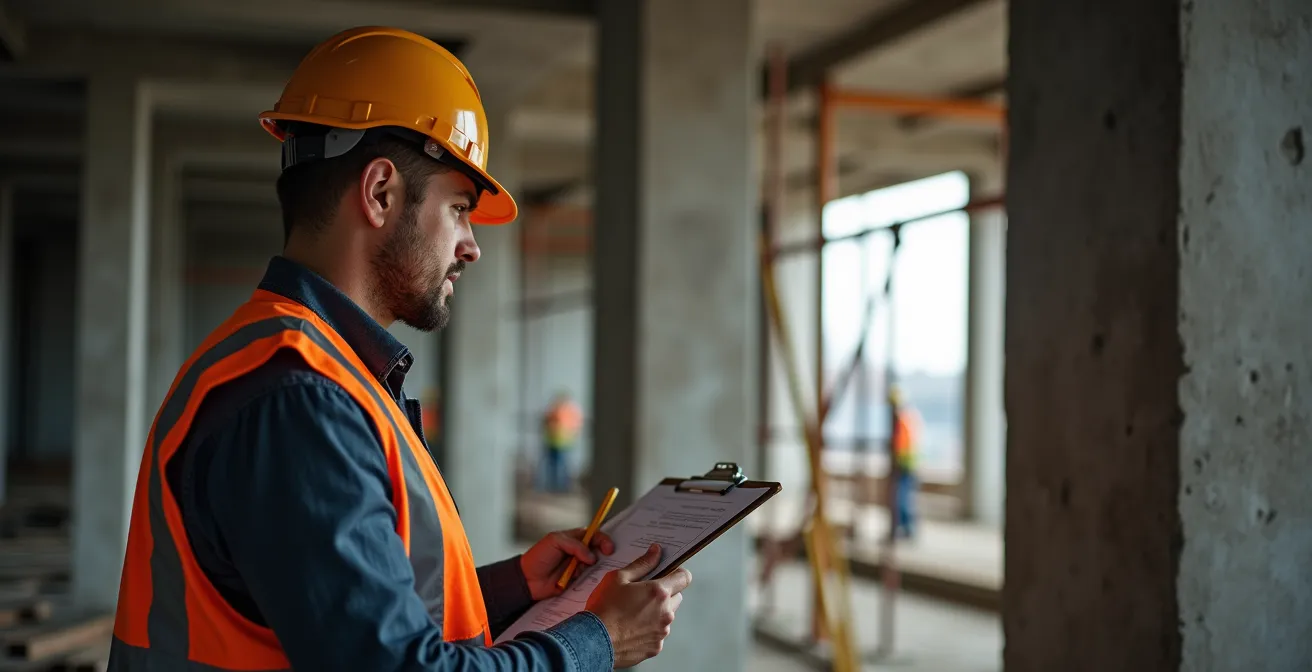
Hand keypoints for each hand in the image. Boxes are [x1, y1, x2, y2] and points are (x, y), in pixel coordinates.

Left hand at [520, 528, 615, 599]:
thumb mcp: (555, 542)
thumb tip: (592, 557)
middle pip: (597, 550)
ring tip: (582, 569)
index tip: (608, 548)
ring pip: (594, 565)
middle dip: (603, 553)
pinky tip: (581, 578)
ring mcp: (578, 566)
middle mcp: (578, 551)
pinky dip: (589, 579)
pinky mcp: (576, 580)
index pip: (593, 535)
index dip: (603, 539)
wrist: (527, 579)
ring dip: (594, 567)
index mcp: (573, 539)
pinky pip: (588, 579)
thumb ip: (575, 545)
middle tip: (606, 558)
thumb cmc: (538, 557)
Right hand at [584, 543, 691, 667]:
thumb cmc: (604, 608)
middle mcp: (666, 613)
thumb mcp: (618, 578)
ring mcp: (661, 632)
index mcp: (659, 592)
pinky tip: (630, 629)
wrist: (594, 641)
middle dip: (664, 594)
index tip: (667, 574)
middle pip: (676, 598)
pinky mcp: (654, 648)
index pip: (684, 577)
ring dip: (655, 613)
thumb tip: (656, 551)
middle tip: (642, 595)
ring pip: (666, 617)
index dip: (677, 573)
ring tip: (631, 614)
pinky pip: (657, 634)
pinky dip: (648, 631)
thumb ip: (642, 564)